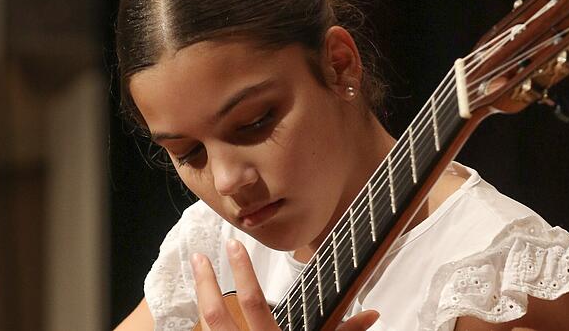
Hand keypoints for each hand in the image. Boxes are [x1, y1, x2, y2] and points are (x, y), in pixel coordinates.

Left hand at [191, 239, 378, 329]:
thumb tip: (371, 316)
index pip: (254, 300)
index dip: (242, 270)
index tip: (233, 245)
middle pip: (217, 313)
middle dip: (205, 282)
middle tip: (198, 256)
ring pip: (207, 330)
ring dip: (200, 304)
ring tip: (197, 282)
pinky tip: (197, 319)